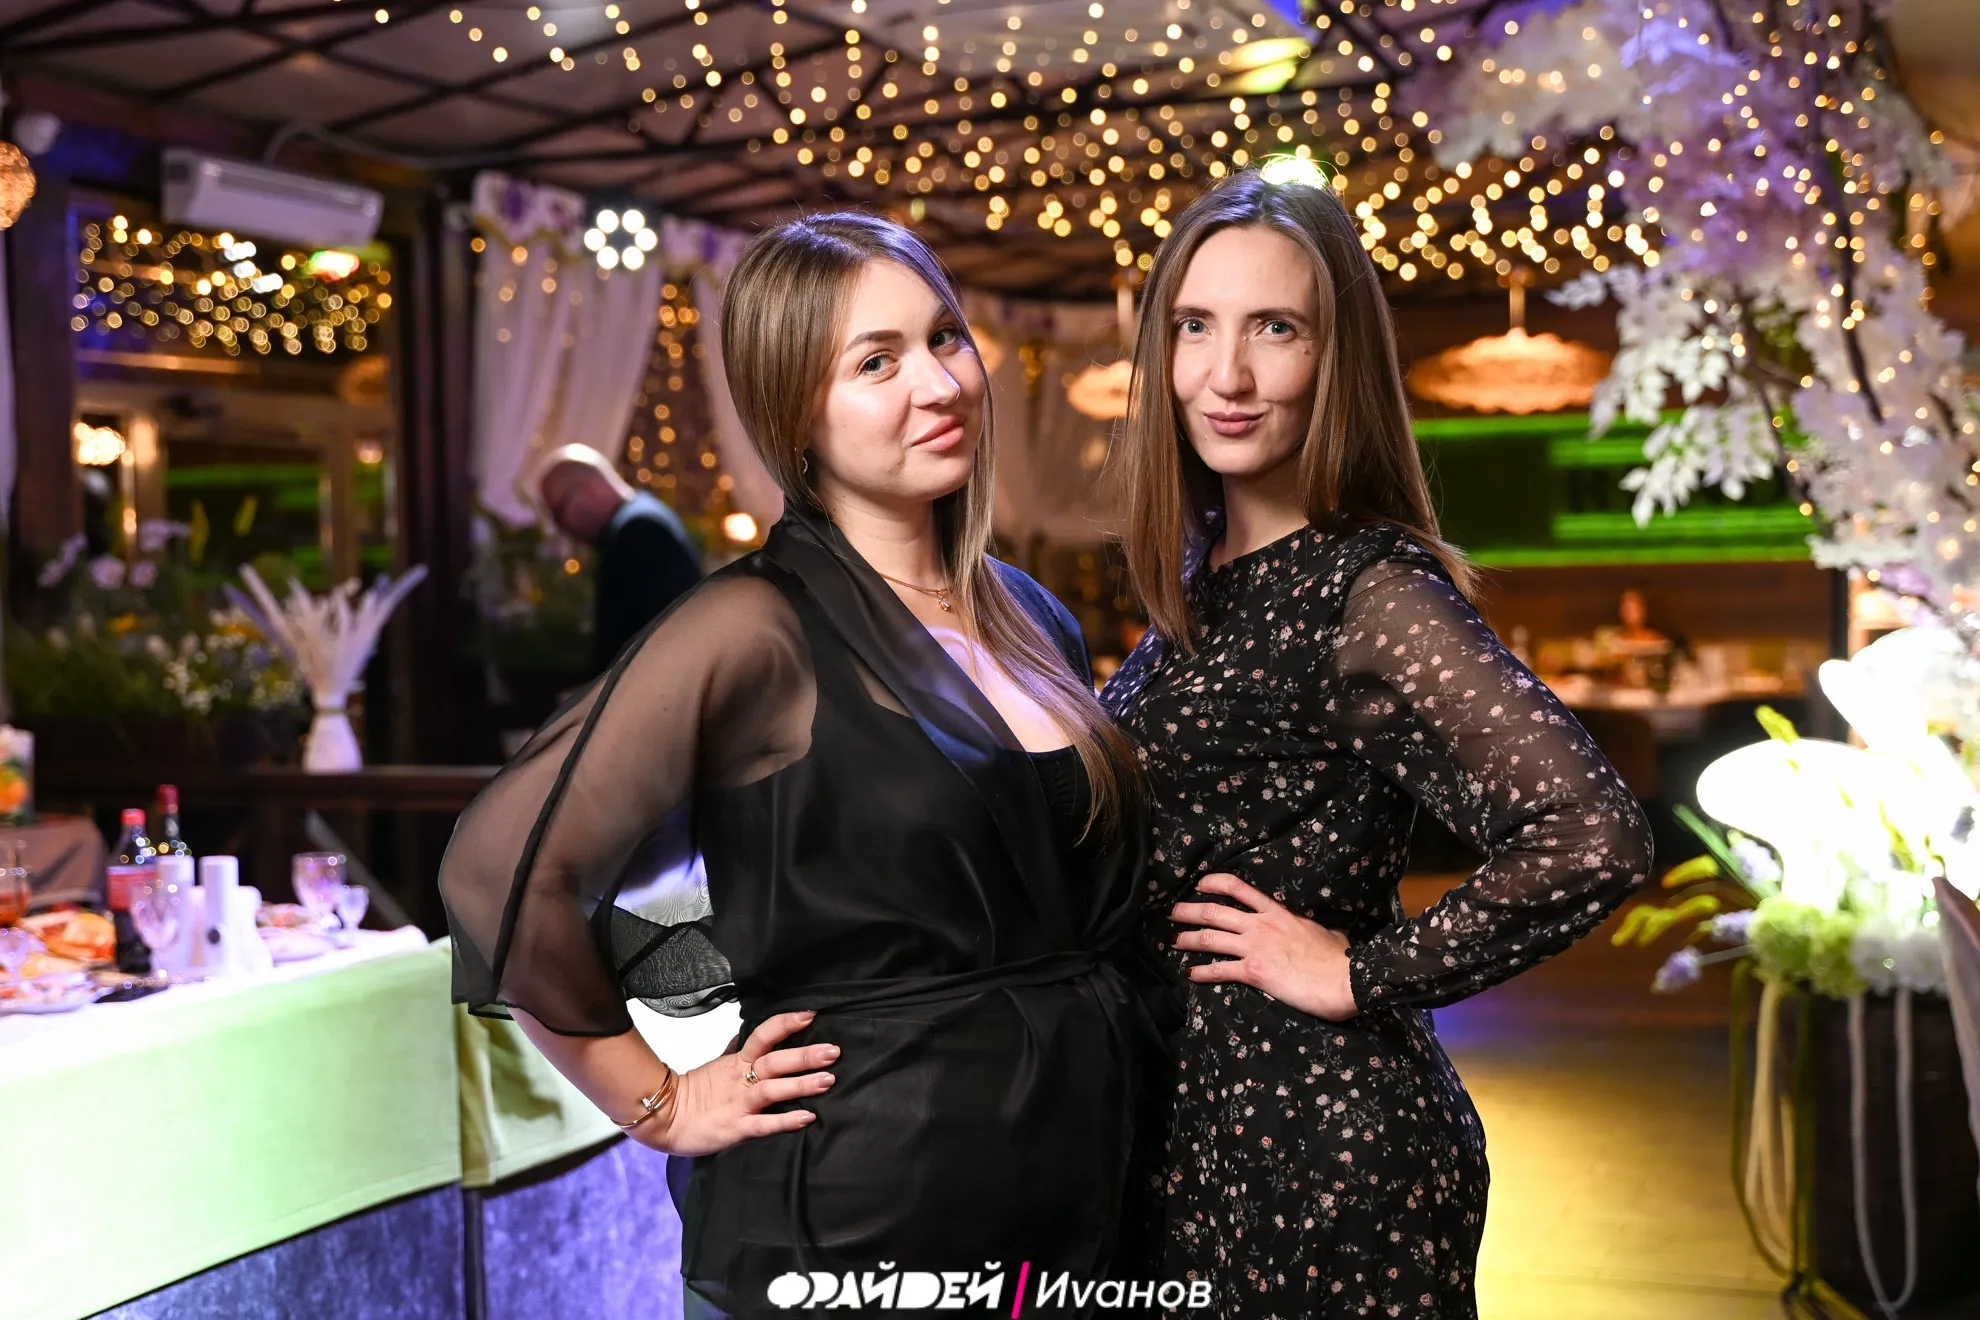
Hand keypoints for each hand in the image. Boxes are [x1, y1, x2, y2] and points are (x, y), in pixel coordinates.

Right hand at [642, 1010, 838, 1155]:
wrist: (663, 1118)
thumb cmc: (693, 1093)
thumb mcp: (718, 1065)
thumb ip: (738, 1051)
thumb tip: (751, 1035)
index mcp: (737, 1062)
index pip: (764, 1035)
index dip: (786, 1023)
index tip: (811, 1014)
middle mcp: (741, 1079)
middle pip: (775, 1061)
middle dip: (805, 1055)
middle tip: (834, 1051)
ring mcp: (739, 1103)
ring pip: (773, 1089)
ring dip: (801, 1084)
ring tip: (828, 1080)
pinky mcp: (736, 1128)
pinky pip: (763, 1124)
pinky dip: (785, 1121)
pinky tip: (807, 1118)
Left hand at [1171, 873, 1359, 1020]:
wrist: (1346, 979)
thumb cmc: (1339, 958)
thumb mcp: (1324, 930)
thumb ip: (1311, 927)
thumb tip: (1322, 930)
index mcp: (1277, 912)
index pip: (1238, 888)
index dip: (1213, 883)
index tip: (1199, 884)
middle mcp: (1261, 925)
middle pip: (1214, 912)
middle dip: (1188, 911)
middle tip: (1172, 913)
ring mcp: (1255, 947)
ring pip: (1209, 938)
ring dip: (1186, 938)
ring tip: (1172, 941)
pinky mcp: (1254, 972)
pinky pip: (1219, 969)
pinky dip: (1200, 971)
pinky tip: (1189, 974)